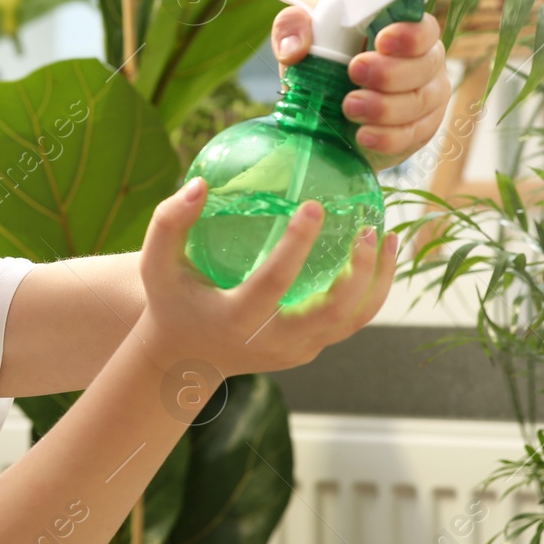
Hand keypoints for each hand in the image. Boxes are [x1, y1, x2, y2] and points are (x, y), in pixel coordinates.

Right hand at [135, 177, 397, 376]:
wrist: (185, 359)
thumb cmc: (171, 301)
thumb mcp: (156, 263)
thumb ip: (170, 221)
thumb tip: (200, 183)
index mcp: (236, 319)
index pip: (274, 282)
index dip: (297, 244)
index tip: (314, 206)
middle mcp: (272, 341)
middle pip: (332, 313)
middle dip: (359, 272)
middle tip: (369, 228)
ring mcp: (296, 351)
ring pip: (352, 321)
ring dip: (377, 281)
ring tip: (387, 236)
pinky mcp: (308, 350)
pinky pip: (349, 322)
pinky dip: (370, 291)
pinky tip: (377, 255)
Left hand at [272, 6, 450, 171]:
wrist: (322, 108)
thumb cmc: (321, 57)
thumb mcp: (302, 36)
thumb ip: (293, 25)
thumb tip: (295, 48)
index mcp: (401, 30)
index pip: (422, 27)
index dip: (409, 34)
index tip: (382, 42)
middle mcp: (423, 61)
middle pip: (426, 65)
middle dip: (391, 72)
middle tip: (355, 73)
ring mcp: (425, 97)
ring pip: (421, 101)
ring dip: (386, 107)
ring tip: (350, 107)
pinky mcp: (418, 129)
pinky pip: (413, 135)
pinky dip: (389, 137)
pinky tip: (364, 136)